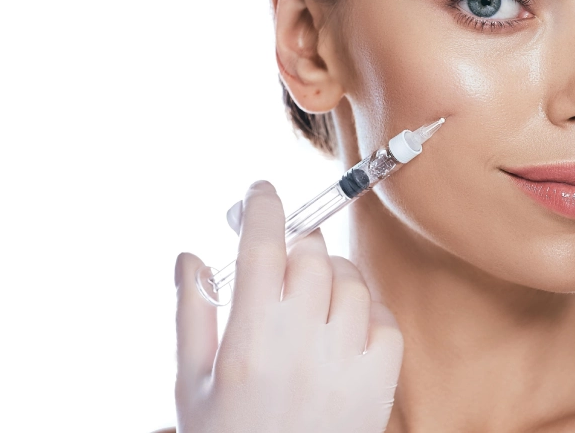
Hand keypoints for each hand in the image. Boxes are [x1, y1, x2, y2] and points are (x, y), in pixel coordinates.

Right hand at [172, 180, 403, 432]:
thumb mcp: (191, 383)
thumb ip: (192, 314)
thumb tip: (189, 255)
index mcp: (248, 339)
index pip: (263, 246)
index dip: (263, 206)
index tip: (261, 191)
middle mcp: (300, 344)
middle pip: (310, 256)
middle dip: (295, 246)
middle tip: (281, 262)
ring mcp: (345, 363)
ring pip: (351, 282)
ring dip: (331, 277)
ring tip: (311, 300)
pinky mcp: (379, 384)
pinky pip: (385, 320)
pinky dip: (368, 313)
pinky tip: (344, 329)